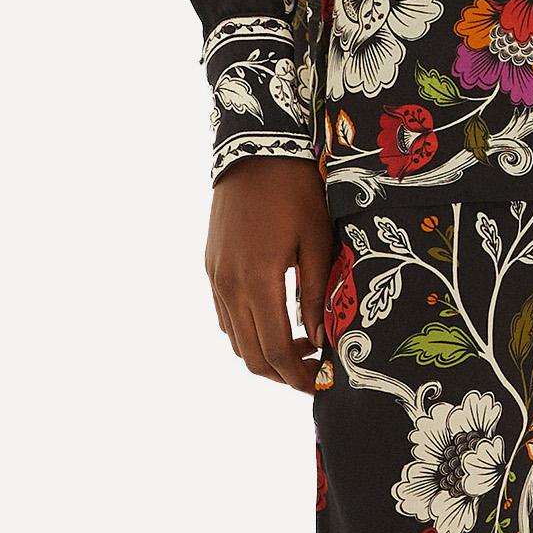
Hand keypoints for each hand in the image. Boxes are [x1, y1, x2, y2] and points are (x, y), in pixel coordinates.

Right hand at [207, 157, 334, 392]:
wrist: (254, 149)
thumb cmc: (295, 189)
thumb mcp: (318, 240)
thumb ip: (317, 294)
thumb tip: (321, 339)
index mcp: (258, 281)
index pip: (276, 351)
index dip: (299, 376)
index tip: (321, 383)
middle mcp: (229, 285)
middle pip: (251, 355)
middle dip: (283, 373)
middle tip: (314, 370)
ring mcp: (215, 277)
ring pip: (235, 340)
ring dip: (265, 353)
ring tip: (300, 345)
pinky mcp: (211, 267)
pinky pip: (225, 316)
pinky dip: (247, 331)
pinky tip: (275, 319)